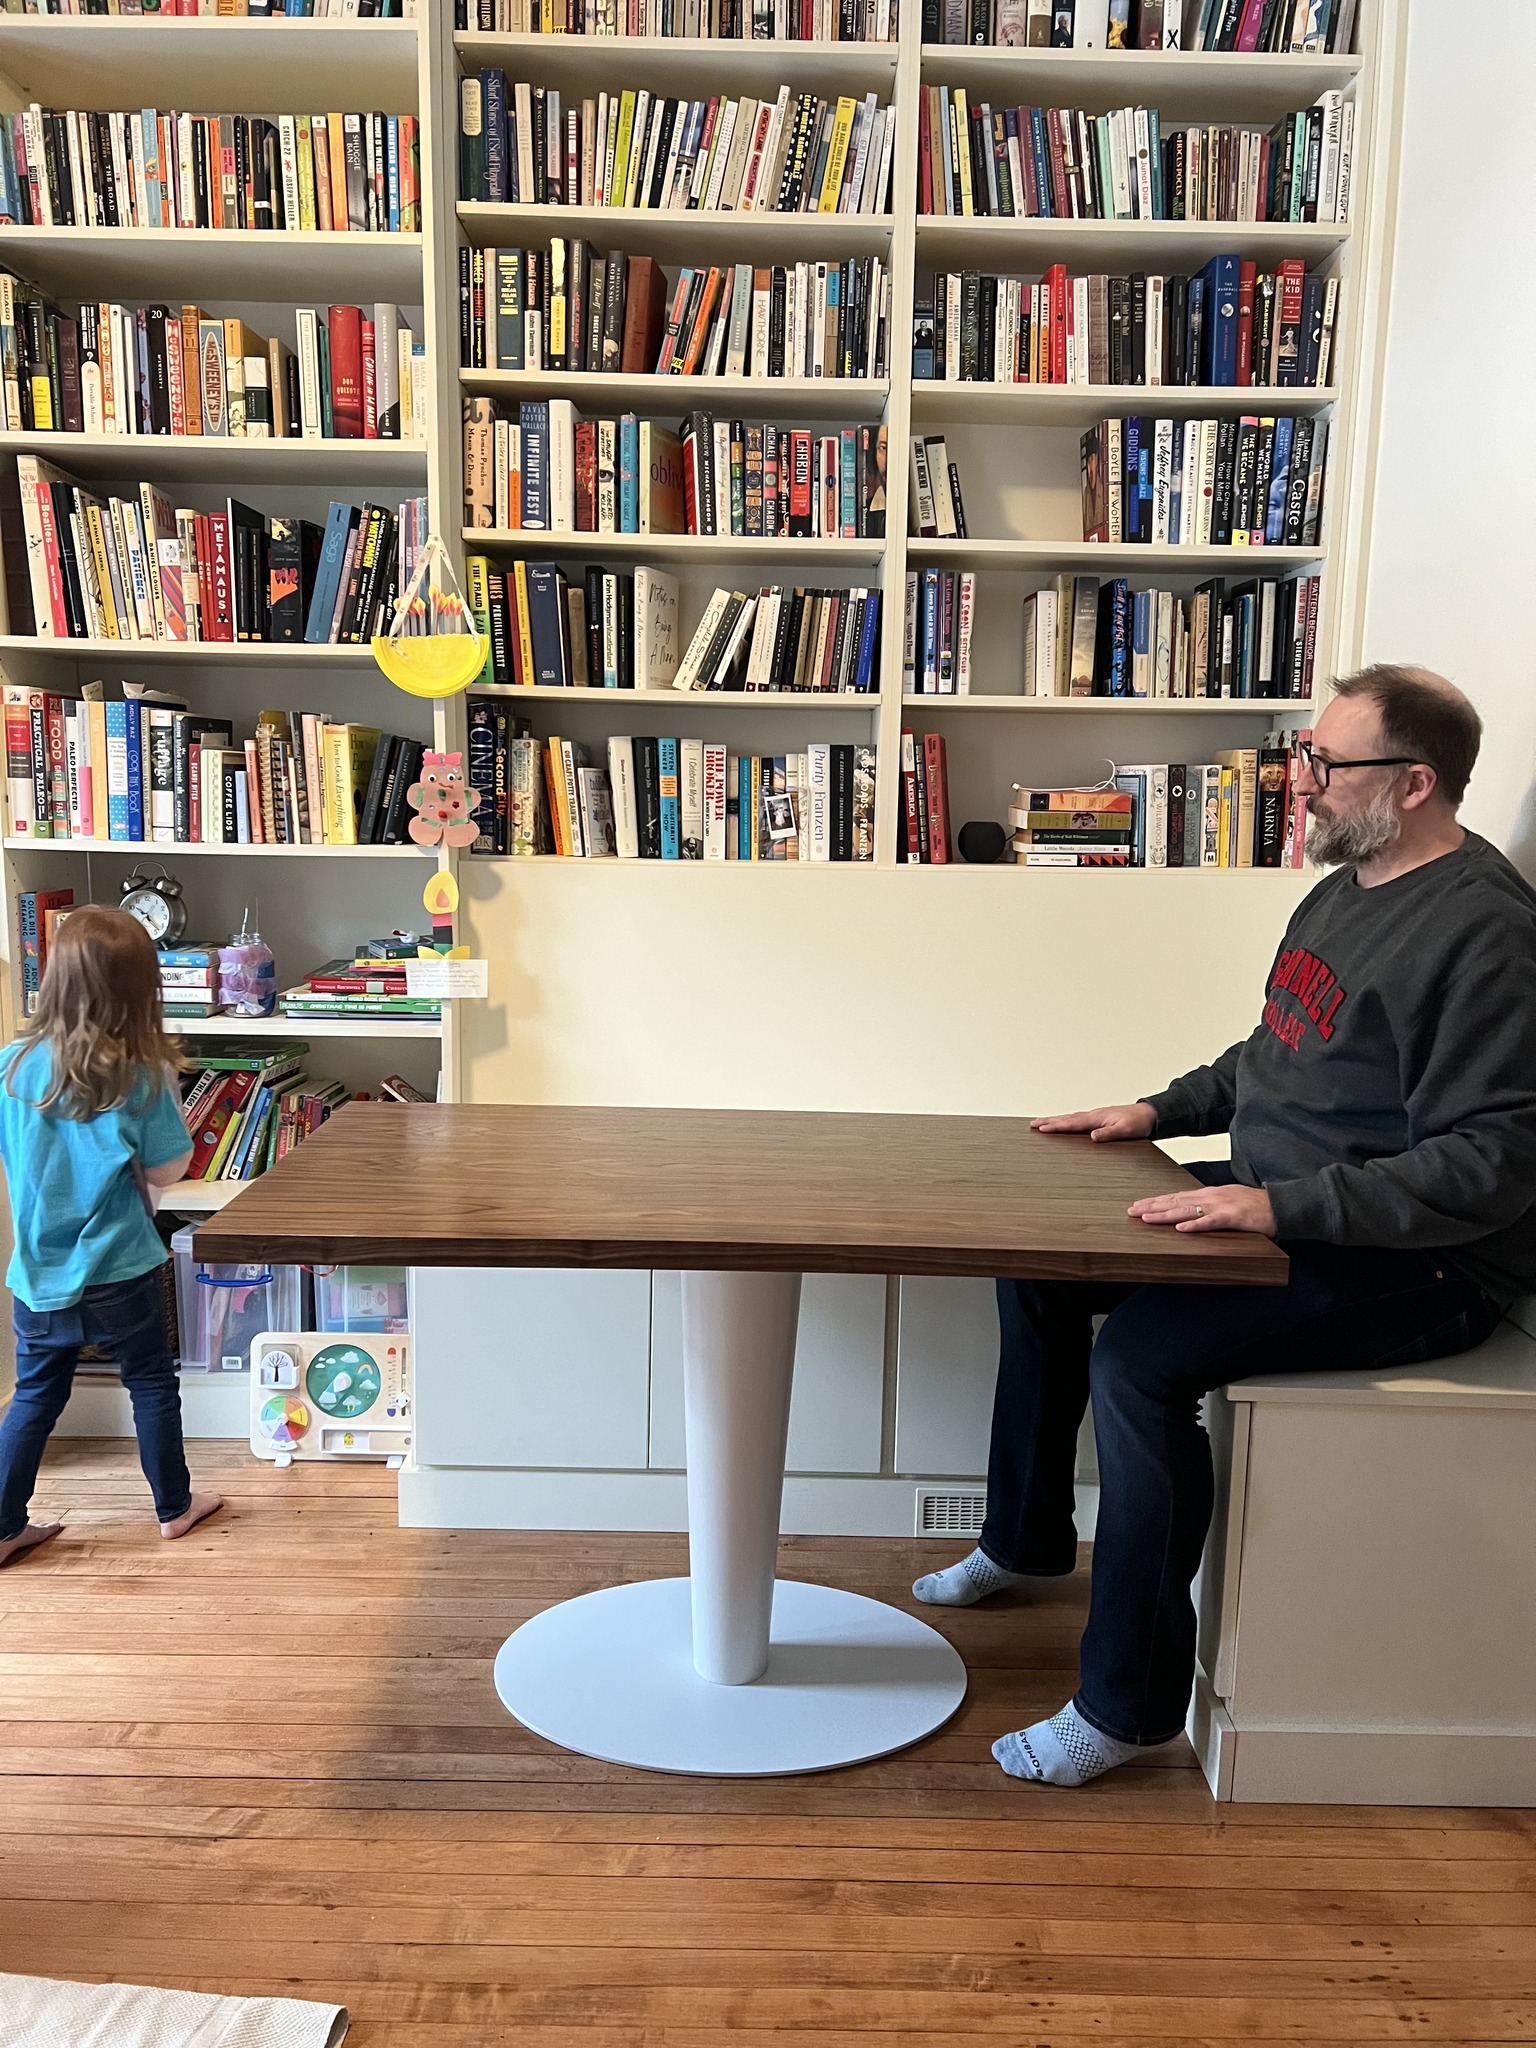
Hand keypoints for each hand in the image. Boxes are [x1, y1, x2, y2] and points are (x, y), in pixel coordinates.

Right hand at [1032, 1102, 1156, 1142]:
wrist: (1149, 1115)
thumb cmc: (1138, 1122)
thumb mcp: (1125, 1130)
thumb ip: (1109, 1133)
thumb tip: (1093, 1136)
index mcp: (1097, 1118)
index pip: (1072, 1123)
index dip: (1055, 1126)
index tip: (1041, 1127)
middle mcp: (1093, 1115)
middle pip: (1066, 1118)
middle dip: (1049, 1121)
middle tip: (1033, 1123)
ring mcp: (1095, 1116)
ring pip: (1070, 1118)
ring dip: (1055, 1120)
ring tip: (1042, 1122)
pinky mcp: (1099, 1118)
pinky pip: (1077, 1119)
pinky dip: (1066, 1120)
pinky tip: (1064, 1122)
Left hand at [1128, 1184, 1276, 1235]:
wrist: (1280, 1205)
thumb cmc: (1254, 1206)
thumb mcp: (1227, 1202)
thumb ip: (1208, 1207)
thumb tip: (1189, 1214)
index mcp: (1208, 1194)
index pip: (1176, 1196)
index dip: (1156, 1201)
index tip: (1137, 1205)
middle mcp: (1211, 1197)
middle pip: (1175, 1201)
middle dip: (1152, 1206)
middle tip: (1131, 1211)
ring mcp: (1221, 1206)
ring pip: (1187, 1210)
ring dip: (1165, 1214)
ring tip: (1146, 1218)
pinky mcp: (1233, 1217)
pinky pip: (1211, 1222)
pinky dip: (1195, 1225)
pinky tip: (1181, 1229)